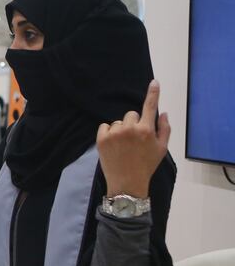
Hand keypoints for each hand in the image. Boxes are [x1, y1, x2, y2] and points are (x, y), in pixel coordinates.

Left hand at [97, 80, 170, 197]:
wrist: (126, 183)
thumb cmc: (146, 166)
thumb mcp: (161, 149)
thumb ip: (164, 129)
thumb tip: (163, 113)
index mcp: (146, 130)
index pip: (150, 107)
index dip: (153, 93)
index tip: (154, 82)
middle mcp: (130, 129)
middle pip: (132, 114)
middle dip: (134, 123)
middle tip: (134, 140)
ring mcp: (114, 133)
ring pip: (118, 122)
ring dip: (121, 129)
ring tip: (123, 146)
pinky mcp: (101, 138)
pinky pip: (105, 126)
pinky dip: (108, 133)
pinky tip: (113, 145)